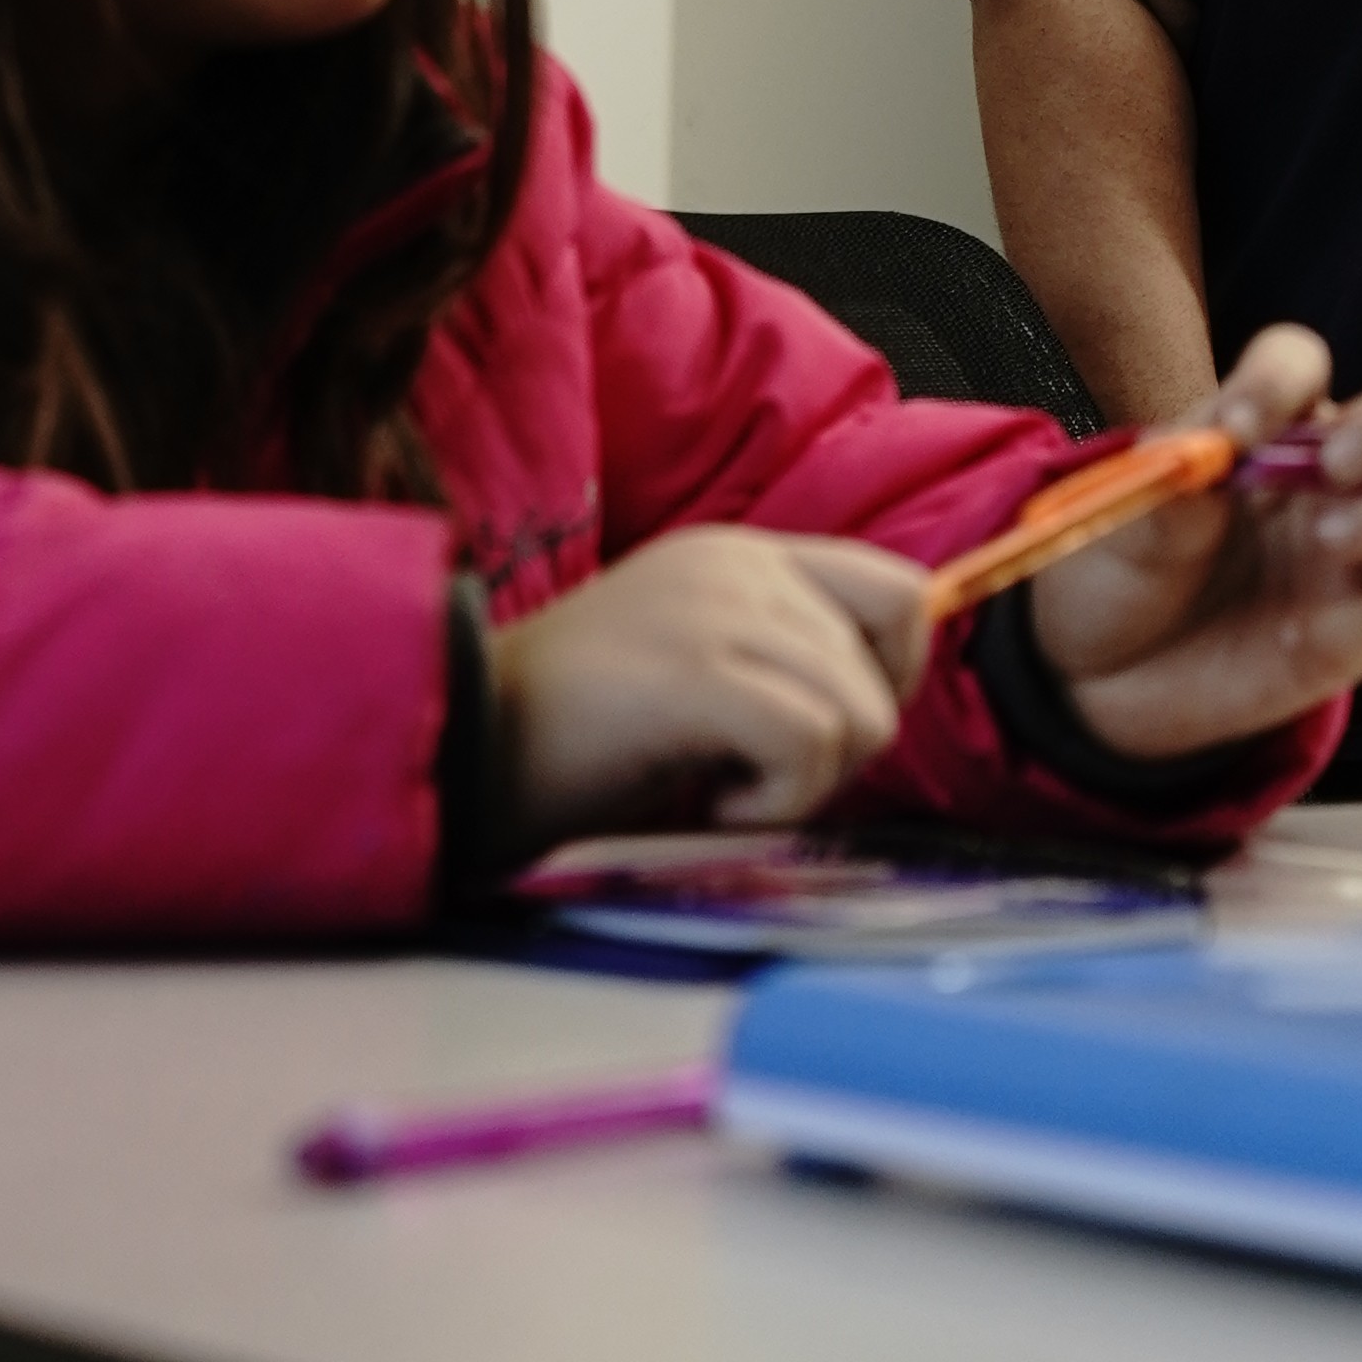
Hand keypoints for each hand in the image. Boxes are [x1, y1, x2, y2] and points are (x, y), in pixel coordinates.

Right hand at [487, 528, 932, 850]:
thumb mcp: (704, 676)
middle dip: (839, 751)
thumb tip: (878, 710)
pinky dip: (777, 800)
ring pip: (860, 711)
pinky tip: (710, 804)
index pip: (900, 592)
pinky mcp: (696, 668)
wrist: (461, 746)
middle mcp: (741, 565)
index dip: (893, 678)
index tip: (827, 739)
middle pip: (884, 667)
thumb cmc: (578, 739)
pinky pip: (811, 741)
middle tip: (748, 778)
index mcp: (744, 556)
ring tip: (718, 791)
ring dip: (805, 784)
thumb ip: (784, 665)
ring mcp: (718, 609)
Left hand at [1028, 322, 1361, 763]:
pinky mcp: (1357, 638)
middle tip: (1337, 465)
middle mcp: (1340, 476)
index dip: (1279, 379)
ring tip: (1330, 538)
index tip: (1235, 429)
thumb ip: (1170, 481)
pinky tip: (1298, 636)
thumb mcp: (1124, 513)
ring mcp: (1359, 556)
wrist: (1099, 673)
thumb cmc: (1122, 566)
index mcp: (1275, 425)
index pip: (1303, 360)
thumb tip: (1215, 459)